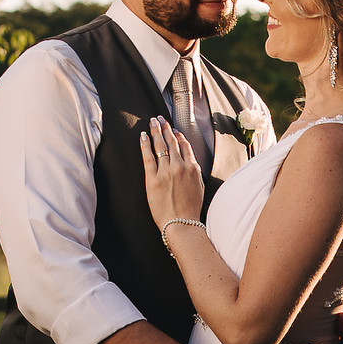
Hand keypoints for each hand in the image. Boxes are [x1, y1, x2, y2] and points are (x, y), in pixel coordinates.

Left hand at [140, 115, 203, 235]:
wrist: (181, 224)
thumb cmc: (191, 209)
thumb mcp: (199, 187)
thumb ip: (194, 172)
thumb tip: (189, 162)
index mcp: (193, 168)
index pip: (184, 146)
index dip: (178, 135)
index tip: (173, 129)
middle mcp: (180, 167)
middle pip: (172, 142)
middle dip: (165, 128)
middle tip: (160, 119)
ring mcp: (166, 172)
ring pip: (160, 146)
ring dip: (156, 131)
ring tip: (152, 122)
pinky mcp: (153, 179)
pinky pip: (148, 157)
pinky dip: (145, 144)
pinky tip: (143, 136)